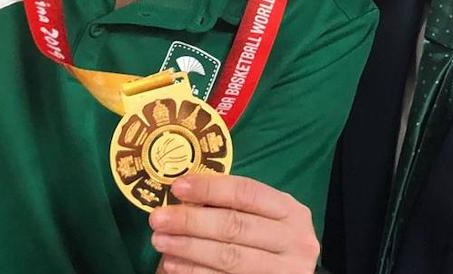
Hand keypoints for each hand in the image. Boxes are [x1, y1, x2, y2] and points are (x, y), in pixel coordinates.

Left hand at [150, 173, 319, 273]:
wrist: (289, 273)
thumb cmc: (271, 239)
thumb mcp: (265, 218)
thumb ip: (234, 206)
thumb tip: (184, 195)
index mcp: (290, 211)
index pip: (247, 193)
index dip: (210, 188)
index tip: (177, 186)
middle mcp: (294, 239)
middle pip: (235, 225)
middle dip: (191, 220)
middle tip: (159, 218)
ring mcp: (284, 270)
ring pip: (229, 257)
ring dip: (188, 248)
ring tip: (160, 240)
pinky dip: (195, 271)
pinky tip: (173, 264)